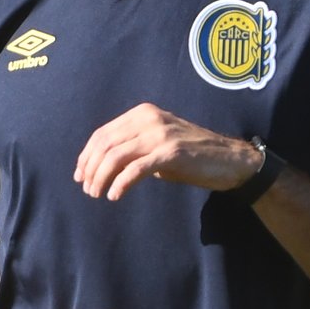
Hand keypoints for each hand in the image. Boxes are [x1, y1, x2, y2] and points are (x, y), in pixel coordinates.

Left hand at [74, 103, 259, 200]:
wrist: (229, 160)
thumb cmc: (192, 155)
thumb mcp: (158, 144)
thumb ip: (134, 147)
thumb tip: (103, 165)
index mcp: (143, 113)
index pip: (103, 133)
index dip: (86, 155)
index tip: (80, 175)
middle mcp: (149, 118)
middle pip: (105, 144)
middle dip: (91, 168)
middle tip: (87, 189)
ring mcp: (160, 134)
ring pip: (116, 156)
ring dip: (101, 177)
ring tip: (97, 194)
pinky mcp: (171, 152)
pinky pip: (136, 168)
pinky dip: (121, 183)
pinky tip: (115, 195)